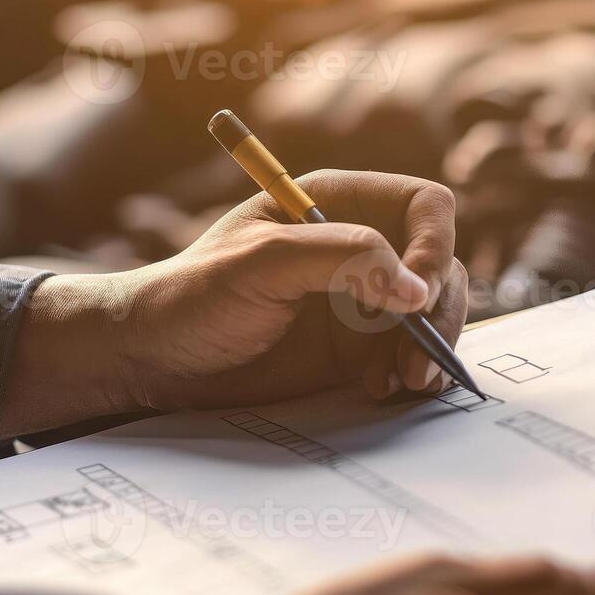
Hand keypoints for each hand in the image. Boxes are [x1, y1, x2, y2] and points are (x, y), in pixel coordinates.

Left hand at [1, 170, 467, 433]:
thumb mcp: (262, 263)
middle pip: (440, 266)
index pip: (425, 207)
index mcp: (337, 203)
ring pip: (433, 315)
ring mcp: (360, 301)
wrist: (153, 360)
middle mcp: (359, 247)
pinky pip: (408, 356)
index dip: (433, 246)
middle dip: (440, 313)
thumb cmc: (193, 296)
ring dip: (431, 348)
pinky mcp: (355, 350)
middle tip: (418, 362)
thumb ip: (342, 259)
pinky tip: (378, 392)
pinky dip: (409, 374)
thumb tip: (415, 288)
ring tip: (403, 384)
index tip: (415, 295)